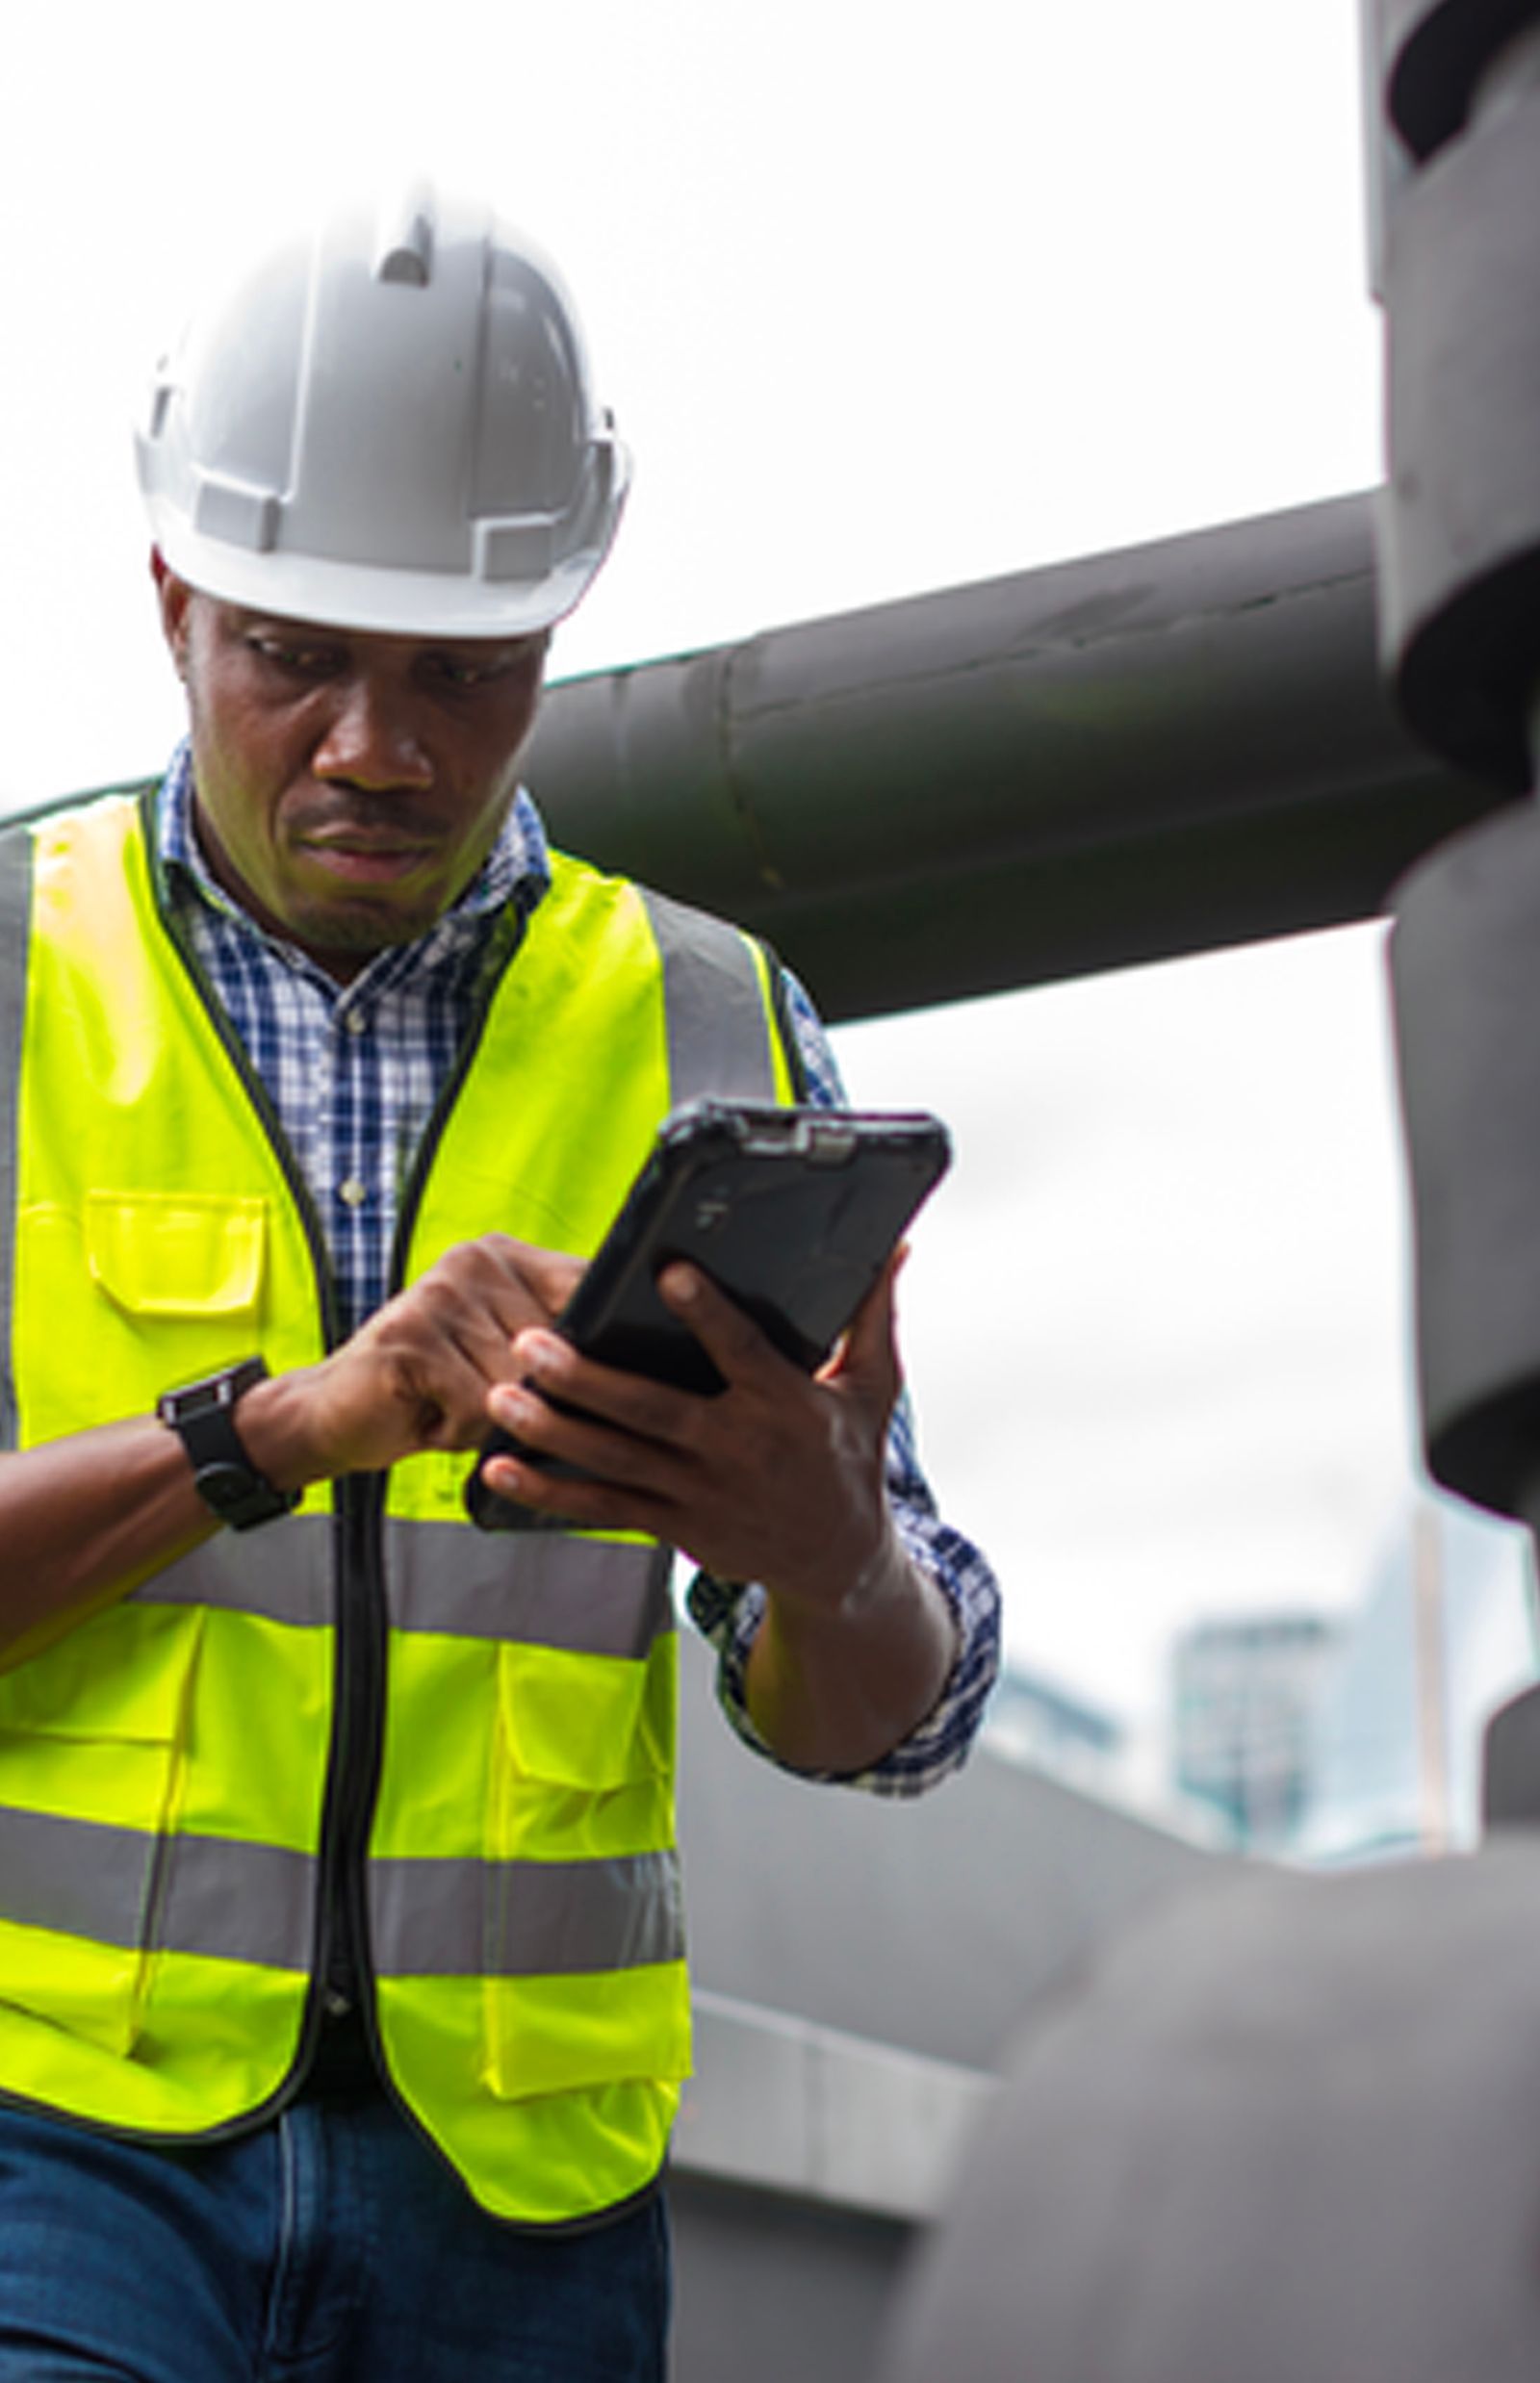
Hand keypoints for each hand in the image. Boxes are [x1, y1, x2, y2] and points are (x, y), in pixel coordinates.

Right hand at [241, 1235, 584, 1486]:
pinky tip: (428, 1415)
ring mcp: (439, 1293)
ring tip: (450, 1405)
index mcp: (505, 1256)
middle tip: (480, 1396)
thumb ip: (555, 1342)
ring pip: (518, 1383)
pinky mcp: (411, 1336)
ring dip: (489, 1419)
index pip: (590, 1288)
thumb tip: (628, 1365)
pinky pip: (477, 1405)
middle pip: (557, 1349)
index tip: (595, 1373)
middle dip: (530, 1398)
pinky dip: (458, 1432)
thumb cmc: (430, 1390)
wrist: (332, 1414)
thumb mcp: (502, 1355)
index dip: (602, 1343)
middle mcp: (474, 1261)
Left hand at [480, 1257, 903, 1610]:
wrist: (840, 1562)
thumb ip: (871, 1315)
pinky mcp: (674, 1525)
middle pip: (652, 1411)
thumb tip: (893, 1245)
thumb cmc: (849, 1459)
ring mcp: (700, 1494)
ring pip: (615, 1461)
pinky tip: (501, 1472)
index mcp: (786, 1406)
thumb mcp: (873, 1388)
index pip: (743, 1351)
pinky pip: (604, 1507)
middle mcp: (737, 1450)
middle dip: (588, 1380)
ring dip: (554, 1431)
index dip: (708, 1313)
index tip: (669, 1272)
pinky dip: (549, 1494)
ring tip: (502, 1398)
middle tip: (533, 1345)